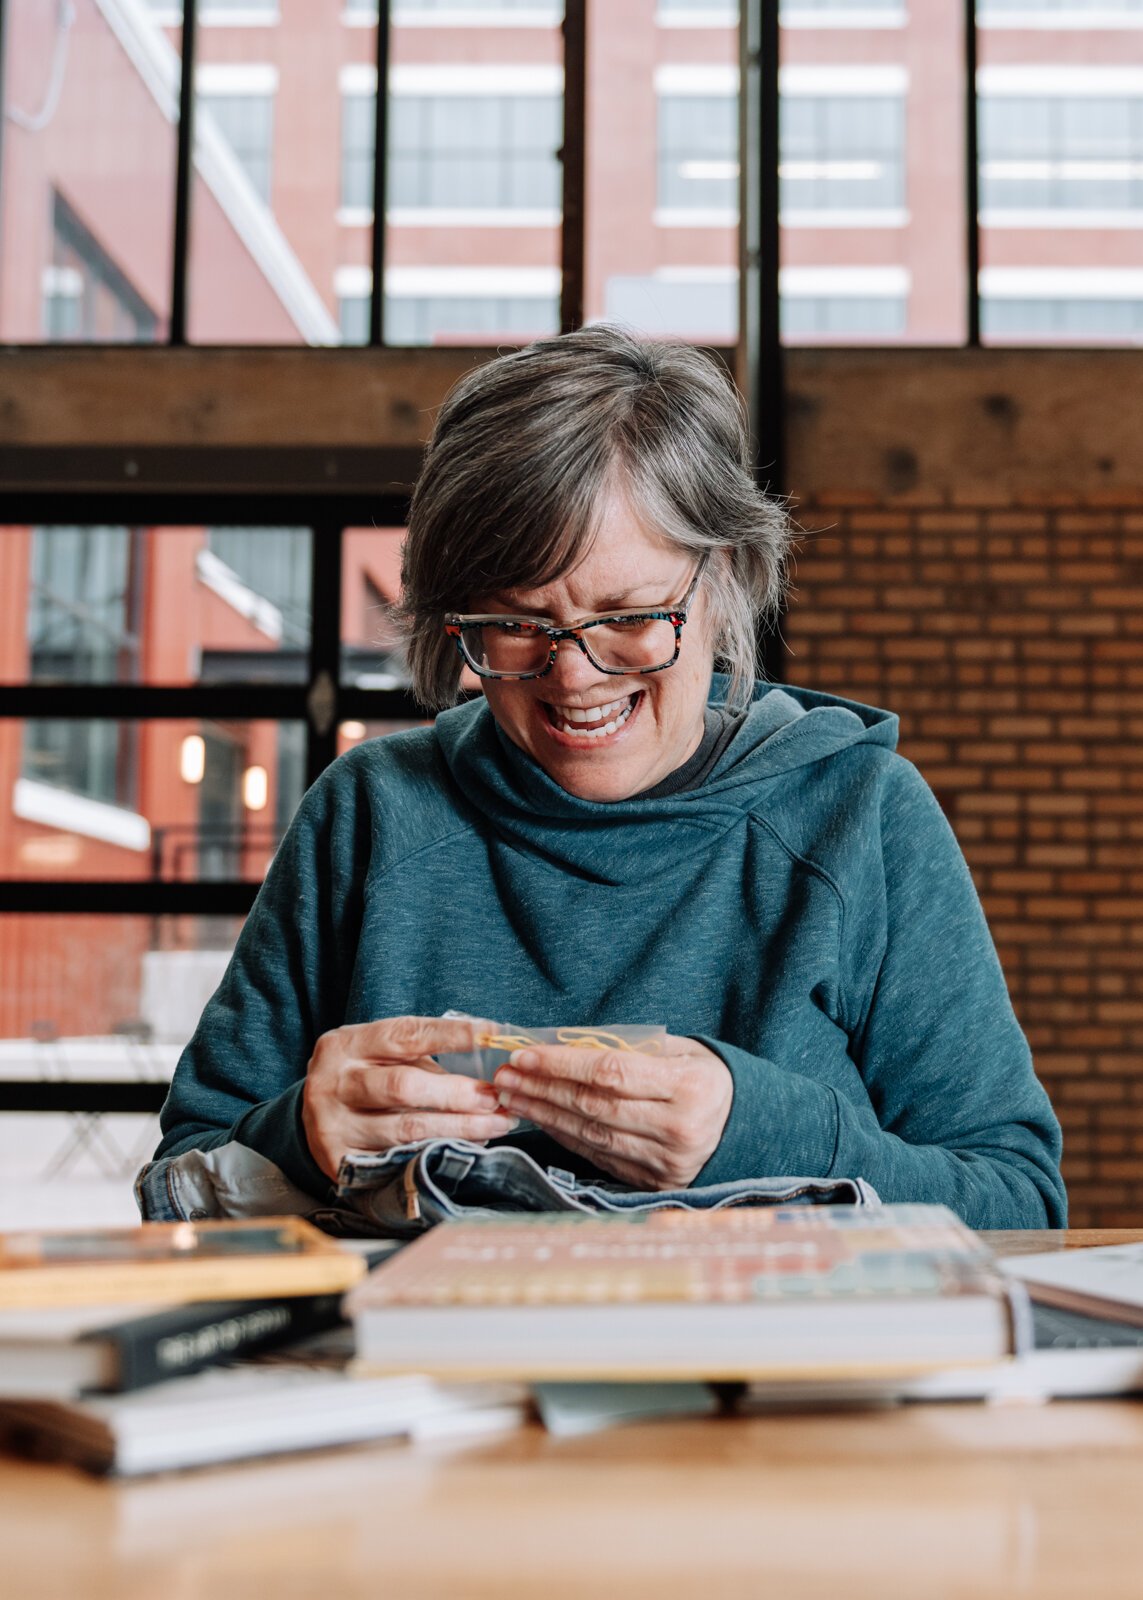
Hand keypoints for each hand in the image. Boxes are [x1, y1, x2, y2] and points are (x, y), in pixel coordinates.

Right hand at [302, 1015, 518, 1180]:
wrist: (313, 1118)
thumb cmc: (362, 1077)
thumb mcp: (379, 1055)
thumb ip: (423, 1057)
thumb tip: (485, 1066)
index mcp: (345, 1045)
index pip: (406, 1034)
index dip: (453, 1035)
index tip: (492, 1035)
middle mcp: (333, 1083)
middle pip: (404, 1086)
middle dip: (457, 1093)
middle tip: (495, 1097)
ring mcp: (333, 1126)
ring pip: (406, 1129)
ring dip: (459, 1128)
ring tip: (496, 1124)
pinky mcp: (340, 1163)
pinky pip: (400, 1159)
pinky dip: (438, 1152)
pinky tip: (468, 1148)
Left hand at [492, 1035, 732, 1190]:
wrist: (744, 1127)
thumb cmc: (703, 1077)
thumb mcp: (681, 1050)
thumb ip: (631, 1048)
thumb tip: (563, 1044)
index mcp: (690, 1086)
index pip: (611, 1072)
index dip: (561, 1064)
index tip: (524, 1054)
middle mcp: (680, 1128)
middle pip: (594, 1106)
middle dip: (542, 1089)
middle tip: (504, 1076)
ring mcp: (667, 1162)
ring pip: (591, 1135)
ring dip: (545, 1114)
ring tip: (513, 1096)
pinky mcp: (655, 1183)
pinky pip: (599, 1156)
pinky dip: (565, 1137)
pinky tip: (542, 1120)